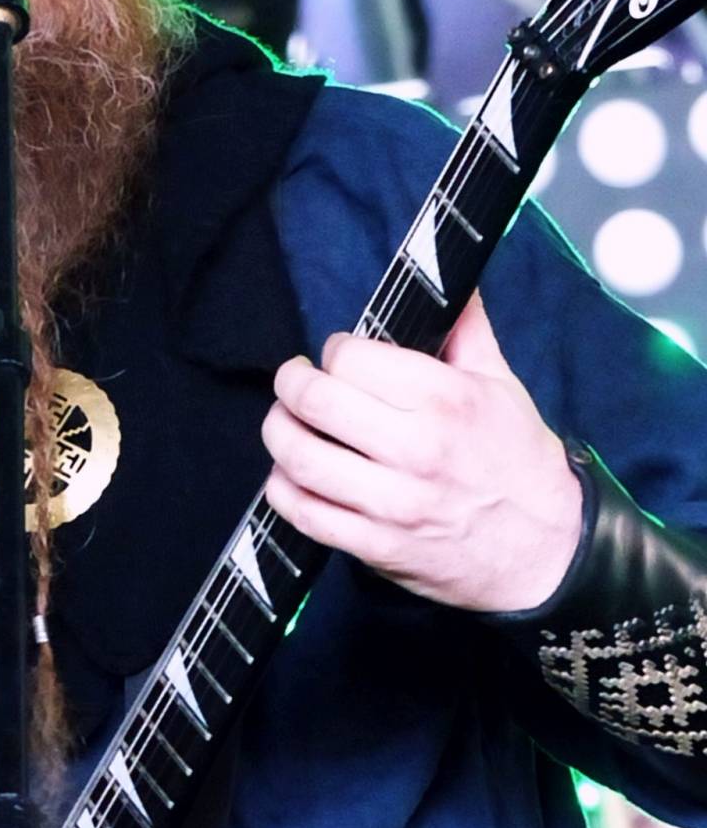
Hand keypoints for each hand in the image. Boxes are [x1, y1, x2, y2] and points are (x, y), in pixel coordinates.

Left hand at [262, 291, 583, 612]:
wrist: (548, 553)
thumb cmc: (520, 460)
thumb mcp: (501, 384)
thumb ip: (466, 328)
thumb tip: (451, 274)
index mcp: (444, 400)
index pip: (352, 359)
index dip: (336, 351)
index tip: (341, 356)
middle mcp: (414, 450)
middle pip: (316, 401)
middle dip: (292, 382)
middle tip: (296, 380)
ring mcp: (392, 503)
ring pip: (300, 457)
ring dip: (279, 431)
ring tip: (286, 421)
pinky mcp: (376, 548)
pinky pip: (305, 514)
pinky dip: (282, 489)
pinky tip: (289, 473)